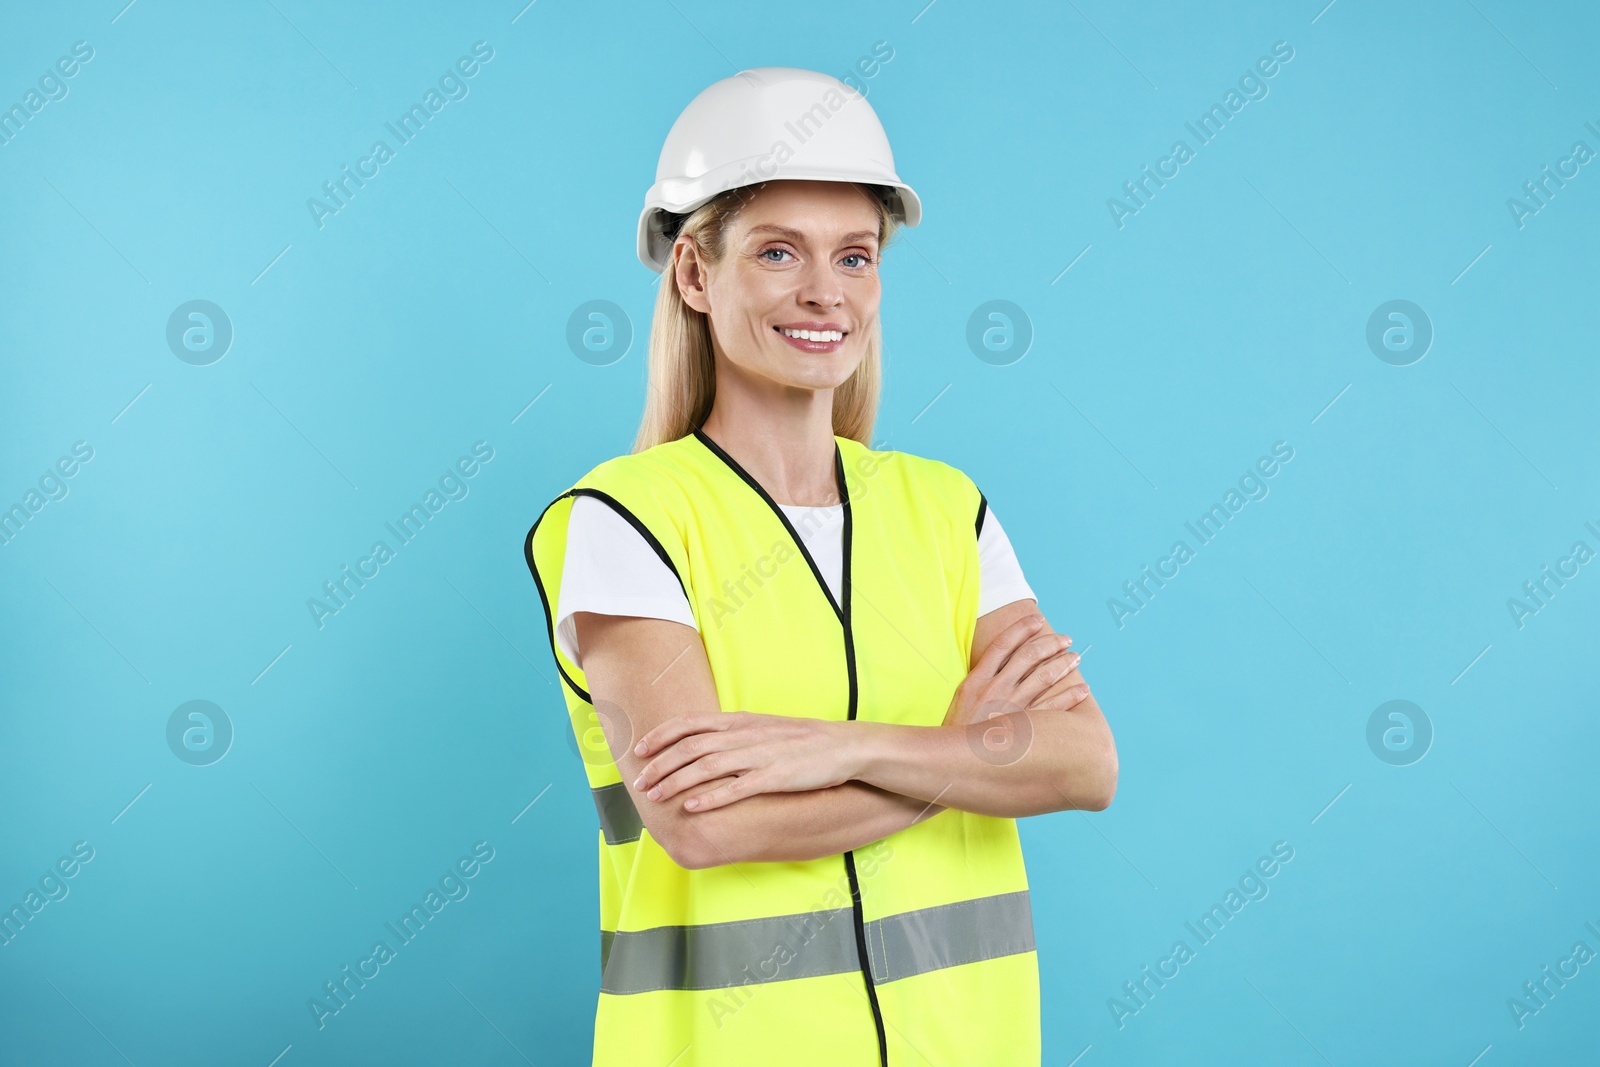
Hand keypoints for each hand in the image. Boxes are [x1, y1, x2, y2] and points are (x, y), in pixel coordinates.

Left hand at [631, 711, 857, 812]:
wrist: (845, 747)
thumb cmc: (803, 741)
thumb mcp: (764, 728)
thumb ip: (734, 734)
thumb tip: (704, 743)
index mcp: (741, 721)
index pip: (690, 723)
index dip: (661, 735)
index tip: (640, 749)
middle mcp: (745, 735)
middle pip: (691, 747)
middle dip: (660, 765)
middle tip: (640, 783)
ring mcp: (760, 755)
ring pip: (707, 766)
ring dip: (676, 782)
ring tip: (656, 796)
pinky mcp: (775, 777)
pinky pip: (736, 788)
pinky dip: (711, 797)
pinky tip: (691, 807)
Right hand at [944, 612, 1088, 728]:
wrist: (953, 764)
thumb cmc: (958, 732)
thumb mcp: (961, 700)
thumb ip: (980, 681)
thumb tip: (1000, 664)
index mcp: (977, 680)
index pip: (1003, 644)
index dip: (1021, 628)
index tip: (1037, 620)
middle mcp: (995, 689)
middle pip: (1028, 656)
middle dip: (1050, 643)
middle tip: (1066, 639)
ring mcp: (1012, 708)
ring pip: (1044, 678)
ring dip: (1063, 665)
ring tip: (1076, 658)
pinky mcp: (1025, 729)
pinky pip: (1054, 708)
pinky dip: (1070, 697)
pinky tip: (1083, 690)